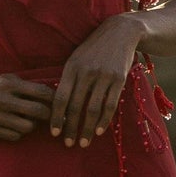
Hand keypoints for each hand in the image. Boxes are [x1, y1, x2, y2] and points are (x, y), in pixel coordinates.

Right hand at [0, 72, 54, 141]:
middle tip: (48, 115)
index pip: (41, 92)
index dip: (53, 99)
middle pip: (39, 111)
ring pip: (28, 127)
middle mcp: (2, 99)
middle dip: (48, 114)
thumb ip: (24, 85)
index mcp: (7, 84)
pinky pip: (14, 136)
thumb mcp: (3, 78)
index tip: (57, 102)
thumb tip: (51, 93)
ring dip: (31, 124)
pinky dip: (18, 132)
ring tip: (27, 119)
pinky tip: (14, 125)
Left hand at [50, 16, 142, 147]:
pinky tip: (100, 131)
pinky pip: (110, 104)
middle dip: (71, 128)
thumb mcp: (76, 58)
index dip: (56, 117)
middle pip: (75, 107)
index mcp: (71, 67)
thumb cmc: (94, 48)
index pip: (60, 98)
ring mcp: (103, 76)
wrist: (120, 32)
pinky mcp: (119, 79)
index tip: (54, 133)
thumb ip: (68, 79)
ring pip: (93, 109)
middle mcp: (86, 72)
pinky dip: (104, 120)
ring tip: (84, 142)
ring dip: (87, 129)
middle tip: (68, 144)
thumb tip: (56, 105)